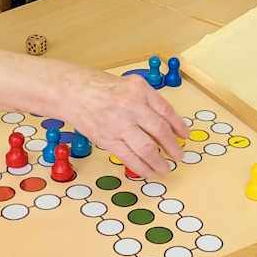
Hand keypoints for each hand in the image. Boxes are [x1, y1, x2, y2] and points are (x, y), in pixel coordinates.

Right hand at [60, 66, 187, 177]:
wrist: (72, 91)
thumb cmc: (100, 87)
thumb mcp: (129, 85)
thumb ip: (147, 101)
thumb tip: (166, 125)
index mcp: (140, 89)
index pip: (166, 111)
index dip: (179, 126)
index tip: (185, 136)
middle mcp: (132, 105)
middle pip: (160, 131)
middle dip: (173, 147)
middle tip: (179, 156)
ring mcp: (119, 123)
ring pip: (147, 148)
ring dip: (159, 161)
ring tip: (165, 168)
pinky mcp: (107, 138)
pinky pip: (129, 157)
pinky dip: (141, 167)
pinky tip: (148, 171)